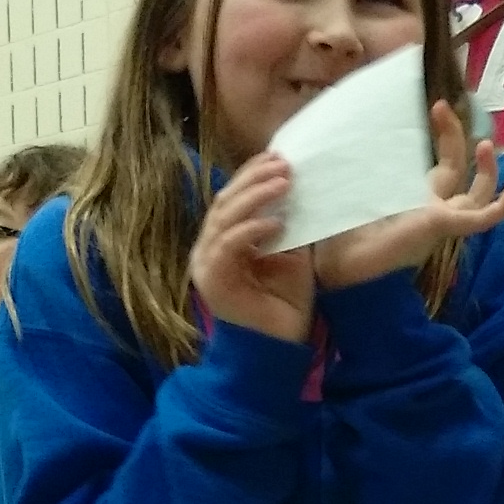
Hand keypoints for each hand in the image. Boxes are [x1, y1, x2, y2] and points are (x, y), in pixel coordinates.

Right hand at [189, 150, 316, 342]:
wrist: (277, 347)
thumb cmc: (283, 303)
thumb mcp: (291, 254)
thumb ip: (287, 224)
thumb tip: (297, 188)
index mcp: (223, 240)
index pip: (233, 198)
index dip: (253, 175)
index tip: (280, 156)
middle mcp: (209, 249)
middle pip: (226, 201)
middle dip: (255, 178)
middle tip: (285, 164)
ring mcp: (207, 264)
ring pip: (225, 218)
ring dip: (255, 197)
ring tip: (284, 182)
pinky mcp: (213, 281)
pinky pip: (228, 245)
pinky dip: (251, 230)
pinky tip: (276, 222)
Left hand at [313, 107, 503, 289]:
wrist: (338, 263)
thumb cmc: (339, 232)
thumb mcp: (358, 190)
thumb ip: (368, 170)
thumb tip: (352, 138)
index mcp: (414, 202)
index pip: (442, 167)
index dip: (447, 135)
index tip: (437, 107)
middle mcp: (432, 210)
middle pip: (457, 174)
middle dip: (456, 138)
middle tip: (443, 106)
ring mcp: (441, 220)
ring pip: (476, 196)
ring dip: (486, 171)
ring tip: (484, 143)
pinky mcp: (443, 225)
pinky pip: (481, 219)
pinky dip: (500, 207)